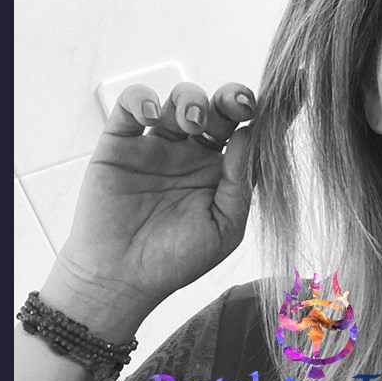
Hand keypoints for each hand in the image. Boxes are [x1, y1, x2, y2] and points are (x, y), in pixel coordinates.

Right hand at [43, 81, 256, 335]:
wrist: (120, 281)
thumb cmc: (175, 261)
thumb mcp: (224, 227)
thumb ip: (240, 182)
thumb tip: (250, 134)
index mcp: (218, 171)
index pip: (243, 132)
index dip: (254, 115)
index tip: (262, 109)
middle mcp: (190, 154)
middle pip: (215, 109)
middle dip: (229, 99)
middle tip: (235, 107)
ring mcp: (156, 145)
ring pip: (177, 100)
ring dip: (189, 100)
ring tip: (190, 122)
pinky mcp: (119, 143)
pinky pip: (131, 105)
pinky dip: (141, 99)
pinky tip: (151, 115)